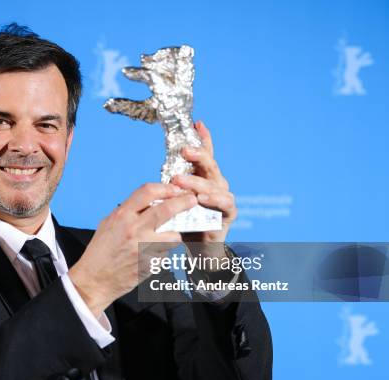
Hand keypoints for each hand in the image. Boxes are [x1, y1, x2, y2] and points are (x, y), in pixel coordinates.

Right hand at [69, 183, 197, 316]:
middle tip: (192, 200)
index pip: (148, 191)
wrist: (95, 279)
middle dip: (184, 202)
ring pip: (174, 235)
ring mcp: (144, 247)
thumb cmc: (100, 251)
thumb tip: (149, 201)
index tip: (175, 189)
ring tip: (166, 238)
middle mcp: (134, 229)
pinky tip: (152, 255)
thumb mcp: (108, 223)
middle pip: (167, 209)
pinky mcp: (151, 264)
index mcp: (122, 215)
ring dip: (174, 235)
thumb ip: (128, 211)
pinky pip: (167, 254)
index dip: (165, 188)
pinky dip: (164, 253)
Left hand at [173, 121, 236, 243]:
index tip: (197, 123)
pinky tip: (200, 198)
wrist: (199, 248)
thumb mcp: (175, 201)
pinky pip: (224, 203)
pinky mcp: (229, 213)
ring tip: (179, 180)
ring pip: (213, 184)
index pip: (204, 154)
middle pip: (209, 164)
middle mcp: (216, 183)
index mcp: (203, 176)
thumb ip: (172, 187)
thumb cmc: (185, 221)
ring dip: (196, 181)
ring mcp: (224, 196)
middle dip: (197, 155)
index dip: (203, 138)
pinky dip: (213, 199)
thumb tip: (159, 176)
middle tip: (183, 151)